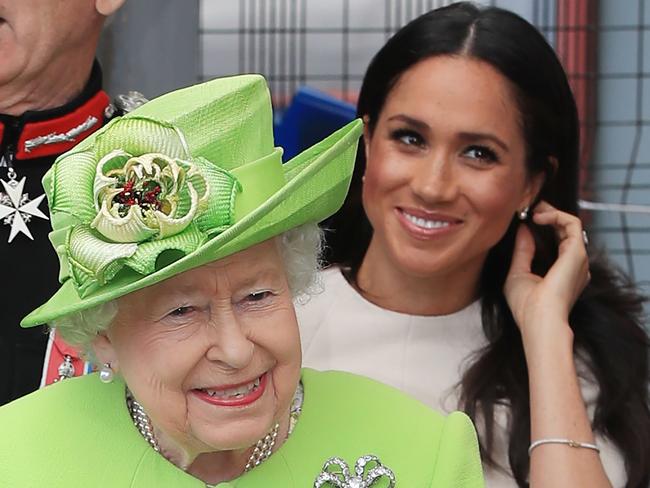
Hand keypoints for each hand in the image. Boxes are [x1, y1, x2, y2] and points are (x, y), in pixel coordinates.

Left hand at [504, 201, 589, 339]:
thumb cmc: (527, 305)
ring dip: (551, 212)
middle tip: (530, 208)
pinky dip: (556, 215)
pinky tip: (538, 216)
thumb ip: (522, 251)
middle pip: (565, 231)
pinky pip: (572, 223)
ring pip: (570, 224)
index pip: (557, 242)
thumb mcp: (518, 273)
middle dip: (548, 215)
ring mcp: (578, 258)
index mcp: (563, 272)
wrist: (539, 319)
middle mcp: (575, 265)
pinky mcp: (577, 252)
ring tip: (532, 210)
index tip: (525, 219)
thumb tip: (523, 229)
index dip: (544, 227)